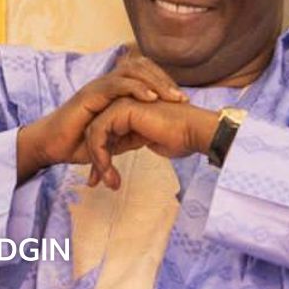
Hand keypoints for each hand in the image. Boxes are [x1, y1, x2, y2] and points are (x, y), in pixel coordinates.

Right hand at [16, 53, 186, 181]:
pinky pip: (115, 85)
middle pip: (141, 66)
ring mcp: (98, 86)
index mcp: (114, 90)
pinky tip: (151, 98)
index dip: (164, 82)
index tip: (182, 99)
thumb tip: (153, 133)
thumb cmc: (78, 142)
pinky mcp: (89, 94)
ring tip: (172, 97)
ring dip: (155, 82)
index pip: (144, 74)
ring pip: (131, 71)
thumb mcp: (113, 138)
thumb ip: (131, 132)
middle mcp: (107, 83)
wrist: (52, 147)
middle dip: (164, 79)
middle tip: (183, 98)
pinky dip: (136, 89)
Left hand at [83, 98, 219, 189]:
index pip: (102, 134)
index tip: (97, 181)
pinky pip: (98, 132)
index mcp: (127, 112)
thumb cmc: (180, 138)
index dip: (98, 159)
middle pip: (94, 134)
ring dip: (97, 161)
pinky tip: (108, 170)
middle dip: (94, 161)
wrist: (194, 131)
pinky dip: (99, 154)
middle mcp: (121, 105)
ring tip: (108, 181)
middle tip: (95, 184)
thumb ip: (129, 141)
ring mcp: (121, 104)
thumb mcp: (147, 142)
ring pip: (93, 134)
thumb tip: (113, 154)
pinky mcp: (121, 109)